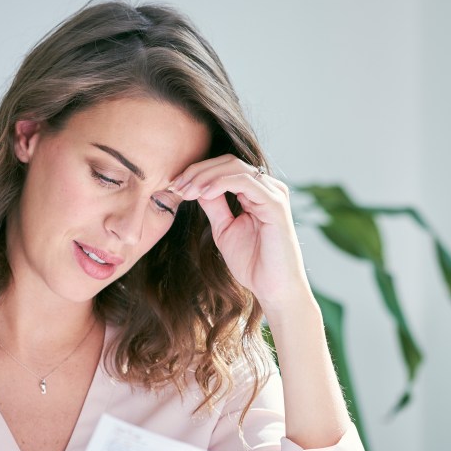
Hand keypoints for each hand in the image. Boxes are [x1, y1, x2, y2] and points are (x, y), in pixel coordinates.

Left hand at [170, 155, 309, 313]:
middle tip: (175, 185)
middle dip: (197, 171)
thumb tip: (195, 187)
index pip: (225, 167)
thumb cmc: (253, 263)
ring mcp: (274, 194)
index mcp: (258, 192)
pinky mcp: (276, 204)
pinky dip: (220, 183)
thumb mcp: (224, 229)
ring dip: (205, 176)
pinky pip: (245, 182)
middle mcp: (269, 188)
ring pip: (235, 167)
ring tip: (186, 190)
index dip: (198, 172)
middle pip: (229, 162)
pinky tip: (203, 193)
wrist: (273, 289)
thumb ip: (214, 206)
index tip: (174, 186)